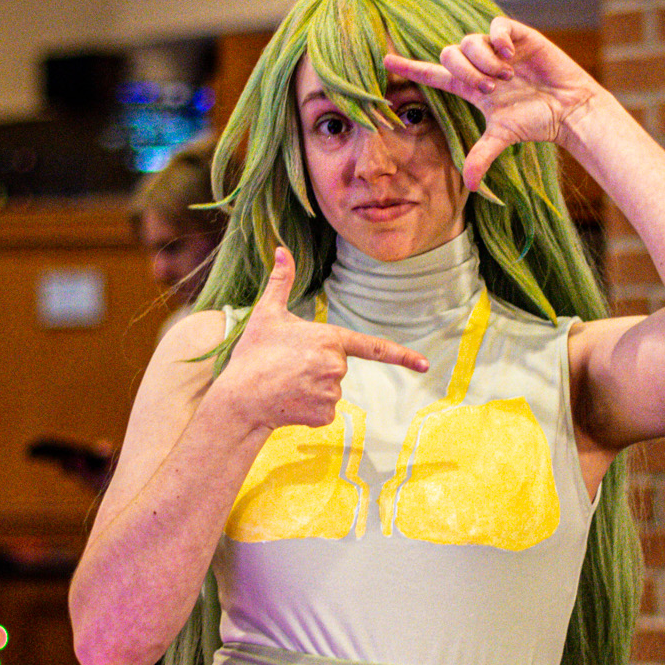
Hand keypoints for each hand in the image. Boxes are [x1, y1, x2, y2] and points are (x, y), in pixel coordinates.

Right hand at [221, 246, 427, 430]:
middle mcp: (336, 366)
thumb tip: (282, 249)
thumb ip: (280, 282)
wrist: (239, 399)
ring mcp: (332, 393)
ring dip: (312, 389)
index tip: (425, 364)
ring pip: (331, 390)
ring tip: (285, 384)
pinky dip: (309, 409)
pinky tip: (289, 402)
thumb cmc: (253, 355)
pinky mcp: (325, 415)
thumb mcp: (266, 314)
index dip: (402, 355)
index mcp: (329, 339)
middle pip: (338, 368)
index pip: (373, 347)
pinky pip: (324, 411)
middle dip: (317, 368)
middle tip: (287, 367)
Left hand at [384, 16, 600, 193]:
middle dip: (466, 72)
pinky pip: (495, 28)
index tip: (385, 60)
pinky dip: (498, 41)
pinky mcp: (518, 36)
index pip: (434, 73)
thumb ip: (481, 155)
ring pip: (471, 41)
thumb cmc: (537, 121)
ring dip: (483, 62)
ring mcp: (499, 49)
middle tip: (489, 90)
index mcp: (471, 86)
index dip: (410, 68)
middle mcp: (481, 64)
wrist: (569, 109)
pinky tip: (511, 57)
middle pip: (450, 53)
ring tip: (505, 77)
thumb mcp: (504, 137)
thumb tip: (468, 186)